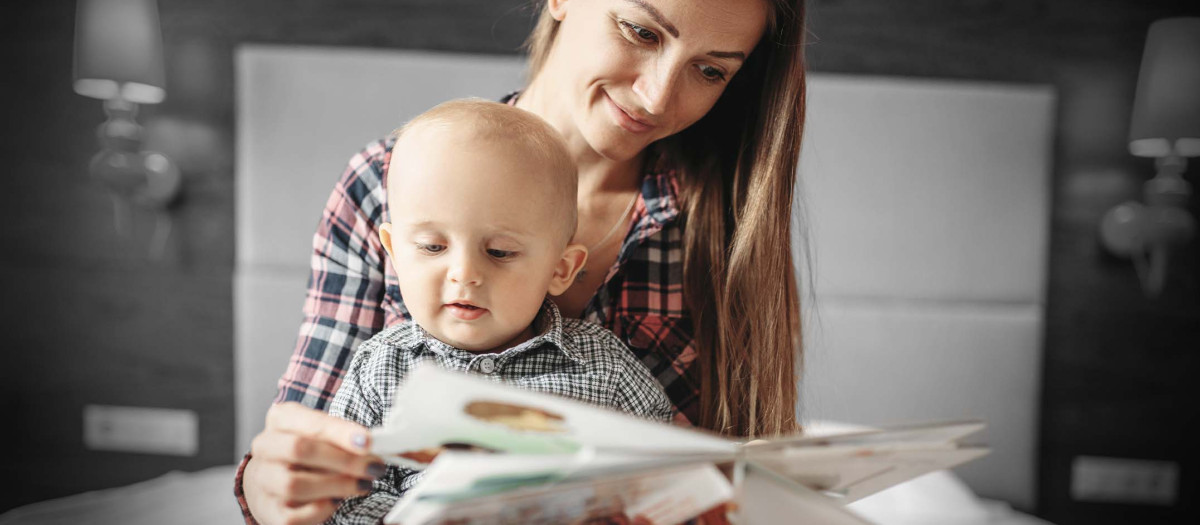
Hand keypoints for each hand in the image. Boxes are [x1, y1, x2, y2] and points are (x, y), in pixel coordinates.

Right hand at [244, 402, 385, 524]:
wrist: (271, 480)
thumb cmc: (308, 452)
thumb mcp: (322, 433)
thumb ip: (345, 436)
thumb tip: (380, 446)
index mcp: (280, 419)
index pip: (309, 422)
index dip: (340, 432)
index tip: (368, 442)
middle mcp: (265, 447)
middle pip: (300, 450)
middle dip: (344, 460)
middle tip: (375, 467)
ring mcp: (263, 481)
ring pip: (296, 484)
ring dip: (337, 485)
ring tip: (363, 485)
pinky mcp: (269, 511)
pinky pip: (296, 514)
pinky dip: (322, 508)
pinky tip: (337, 501)